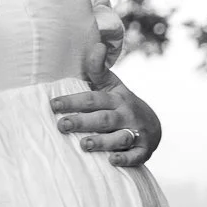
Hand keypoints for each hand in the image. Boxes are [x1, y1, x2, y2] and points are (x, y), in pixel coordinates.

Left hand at [50, 47, 160, 167]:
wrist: (153, 125)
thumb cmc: (122, 104)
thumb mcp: (113, 86)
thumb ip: (99, 70)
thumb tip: (97, 45)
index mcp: (116, 98)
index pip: (93, 99)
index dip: (73, 101)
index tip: (53, 105)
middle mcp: (127, 115)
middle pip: (104, 119)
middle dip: (83, 122)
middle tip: (62, 125)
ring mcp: (136, 133)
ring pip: (120, 138)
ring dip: (102, 141)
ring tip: (84, 145)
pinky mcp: (144, 150)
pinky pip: (136, 156)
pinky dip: (125, 159)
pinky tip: (111, 160)